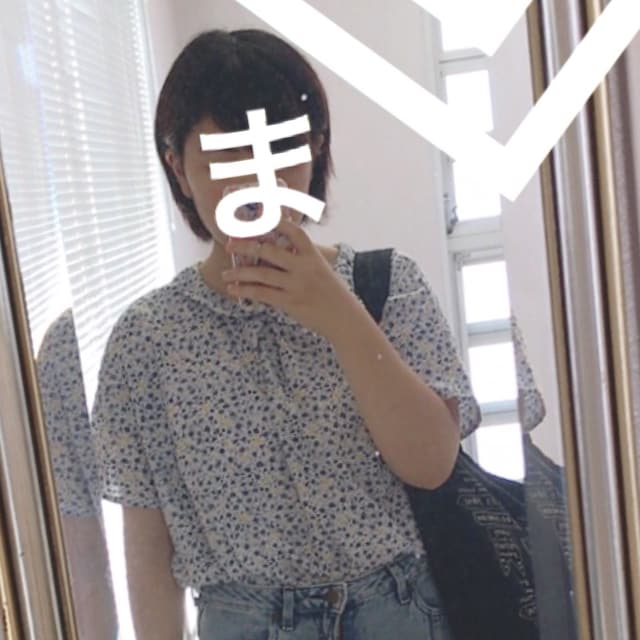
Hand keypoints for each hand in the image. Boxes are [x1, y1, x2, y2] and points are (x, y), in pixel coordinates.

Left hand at [222, 220, 360, 338]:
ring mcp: (297, 285)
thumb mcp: (322, 270)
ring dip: (240, 273)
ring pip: (262, 274)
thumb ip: (303, 260)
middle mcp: (304, 268)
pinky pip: (263, 294)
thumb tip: (278, 254)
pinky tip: (234, 289)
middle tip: (229, 245)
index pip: (294, 232)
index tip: (260, 216)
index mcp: (313, 256)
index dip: (277, 222)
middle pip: (270, 252)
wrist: (344, 318)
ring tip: (225, 273)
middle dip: (246, 247)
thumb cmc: (332, 294)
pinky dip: (246, 290)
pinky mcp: (291, 302)